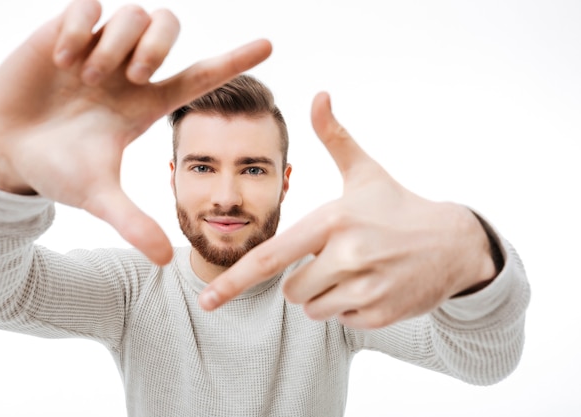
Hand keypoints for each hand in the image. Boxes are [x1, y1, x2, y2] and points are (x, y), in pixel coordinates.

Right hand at [0, 0, 270, 264]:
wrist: (8, 151)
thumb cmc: (58, 171)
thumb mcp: (97, 195)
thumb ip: (132, 222)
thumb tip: (164, 260)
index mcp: (147, 104)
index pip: (202, 75)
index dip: (236, 61)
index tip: (269, 46)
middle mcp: (129, 72)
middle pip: (169, 27)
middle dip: (157, 47)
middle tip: (132, 78)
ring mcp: (99, 49)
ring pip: (132, 15)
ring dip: (113, 46)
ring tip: (82, 77)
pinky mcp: (65, 32)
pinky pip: (88, 6)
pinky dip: (78, 28)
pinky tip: (60, 58)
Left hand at [199, 92, 496, 328]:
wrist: (454, 244)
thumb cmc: (398, 206)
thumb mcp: (365, 172)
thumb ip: (334, 137)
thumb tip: (319, 94)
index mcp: (333, 220)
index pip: (272, 256)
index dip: (233, 280)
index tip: (205, 300)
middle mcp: (347, 256)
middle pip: (290, 289)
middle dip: (304, 279)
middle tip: (336, 258)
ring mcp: (366, 288)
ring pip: (313, 309)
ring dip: (325, 296)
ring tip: (356, 270)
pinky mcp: (381, 314)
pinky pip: (341, 321)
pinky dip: (350, 308)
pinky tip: (374, 285)